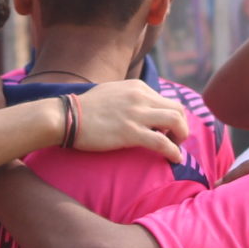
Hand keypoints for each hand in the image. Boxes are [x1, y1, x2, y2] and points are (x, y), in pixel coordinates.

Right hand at [72, 78, 186, 162]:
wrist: (66, 117)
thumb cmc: (85, 109)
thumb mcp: (112, 92)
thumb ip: (130, 98)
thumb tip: (142, 109)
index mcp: (138, 87)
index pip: (168, 101)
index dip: (173, 118)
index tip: (167, 132)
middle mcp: (141, 97)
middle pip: (178, 109)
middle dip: (182, 126)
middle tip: (174, 140)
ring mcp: (136, 114)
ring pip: (177, 122)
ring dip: (181, 137)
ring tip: (175, 149)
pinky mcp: (130, 133)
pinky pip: (163, 143)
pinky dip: (174, 152)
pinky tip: (175, 160)